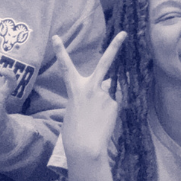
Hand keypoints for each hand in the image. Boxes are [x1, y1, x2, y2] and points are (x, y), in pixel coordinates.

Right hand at [53, 31, 126, 162]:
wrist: (86, 147)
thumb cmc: (74, 133)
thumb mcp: (75, 109)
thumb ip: (89, 95)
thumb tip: (106, 88)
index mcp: (75, 89)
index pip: (66, 67)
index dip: (60, 51)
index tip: (56, 37)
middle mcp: (91, 87)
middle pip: (105, 63)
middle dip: (115, 47)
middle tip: (124, 33)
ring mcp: (105, 94)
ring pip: (107, 93)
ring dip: (103, 103)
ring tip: (96, 119)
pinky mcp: (115, 104)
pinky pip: (113, 105)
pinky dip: (109, 112)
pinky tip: (103, 122)